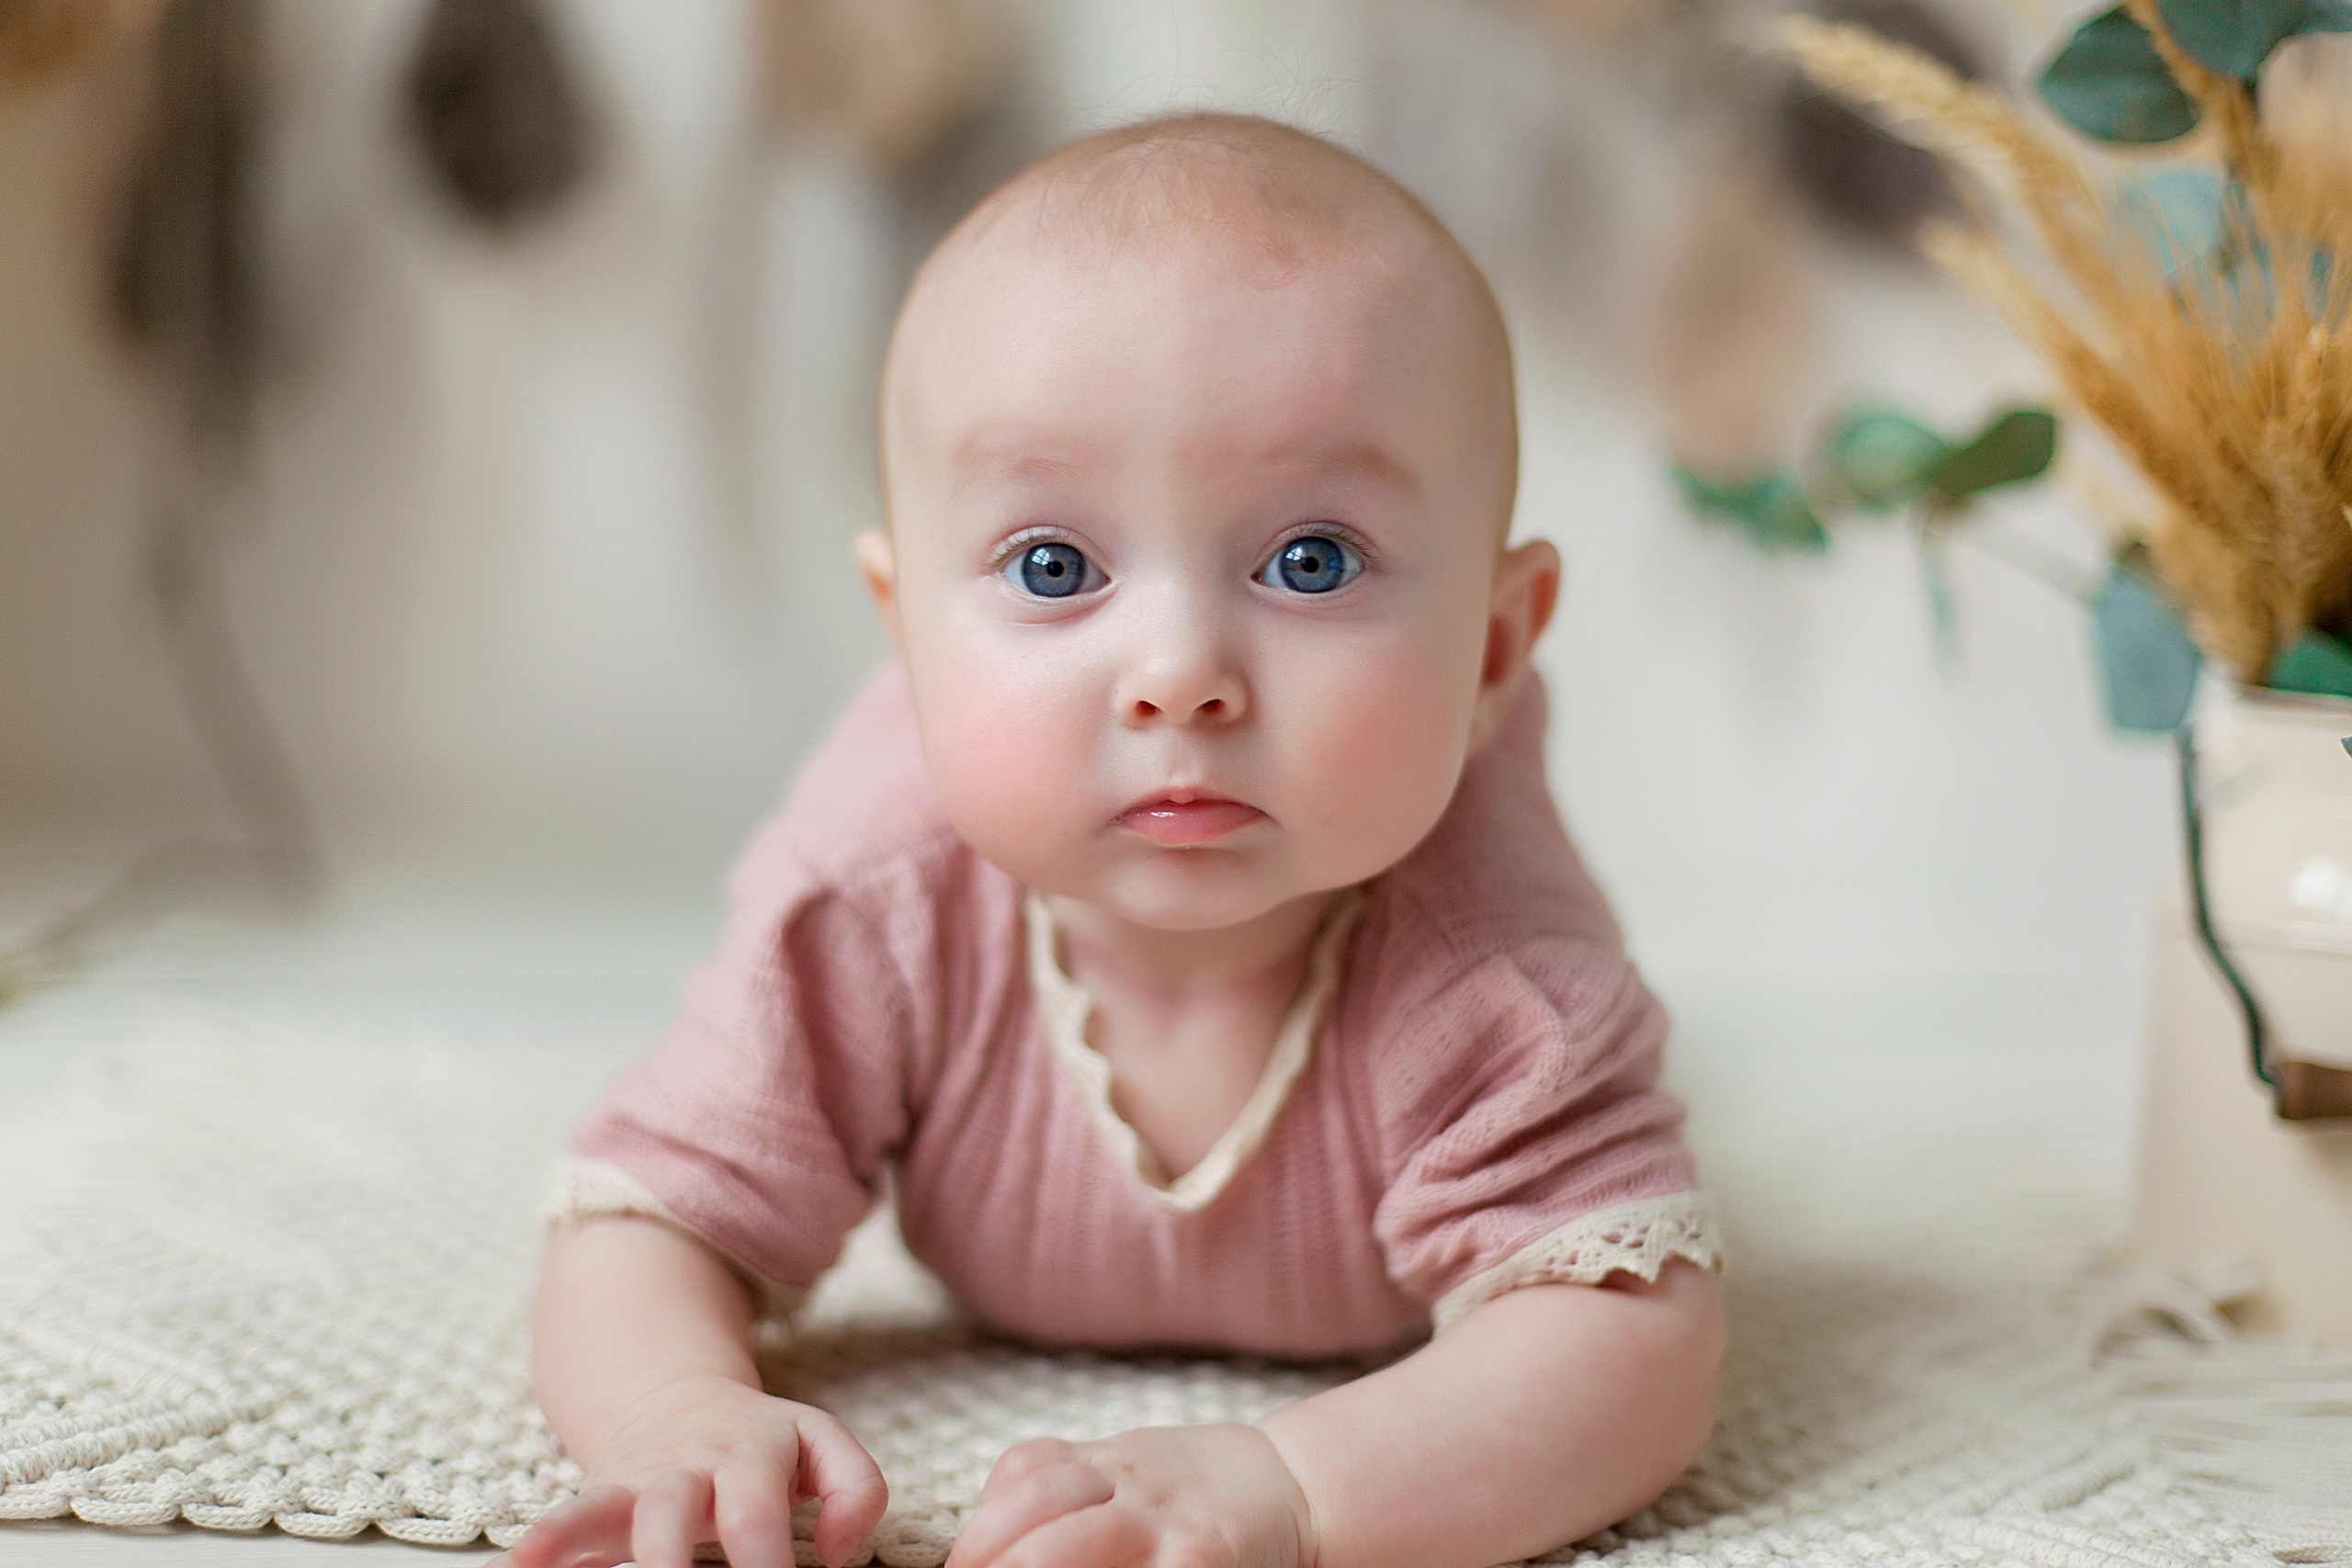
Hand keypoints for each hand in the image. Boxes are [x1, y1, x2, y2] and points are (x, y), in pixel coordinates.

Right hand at [485, 1373, 888, 1567]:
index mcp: (752, 1452)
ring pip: (610, 1506)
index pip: (757, 1515)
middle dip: (672, 1564)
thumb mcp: (821, 1444)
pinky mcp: (599, 1497)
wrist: (677, 1395)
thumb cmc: (762, 1442)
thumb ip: (856, 1489)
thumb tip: (836, 1553)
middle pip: (675, 1506)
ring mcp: (637, 1478)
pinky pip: (567, 1516)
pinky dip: (545, 1541)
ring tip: (549, 1567)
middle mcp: (689, 1463)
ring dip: (584, 1539)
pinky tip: (520, 1567)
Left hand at [947, 1424, 1315, 1567]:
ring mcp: (1166, 1526)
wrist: (1293, 1489)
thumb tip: (972, 1547)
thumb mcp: (1116, 1467)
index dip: (979, 1530)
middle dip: (990, 1560)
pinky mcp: (1199, 1563)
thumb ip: (1050, 1487)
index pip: (1024, 1474)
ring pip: (1071, 1549)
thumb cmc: (1185, 1492)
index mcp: (1103, 1458)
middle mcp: (1131, 1484)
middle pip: (1037, 1511)